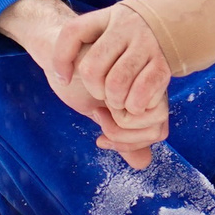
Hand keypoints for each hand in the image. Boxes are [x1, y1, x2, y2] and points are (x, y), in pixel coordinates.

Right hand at [0, 0, 165, 169]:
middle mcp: (150, 80)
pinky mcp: (124, 52)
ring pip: (143, 109)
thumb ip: (124, 136)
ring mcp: (141, 65)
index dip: (132, 142)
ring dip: (114, 116)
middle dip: (123, 132)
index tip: (102, 138)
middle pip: (158, 123)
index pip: (159, 131)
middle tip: (101, 116)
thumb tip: (144, 163)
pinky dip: (105, 98)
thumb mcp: (102, 115)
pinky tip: (97, 96)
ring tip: (97, 102)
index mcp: (149, 94)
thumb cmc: (79, 82)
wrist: (56, 50)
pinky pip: (122, 89)